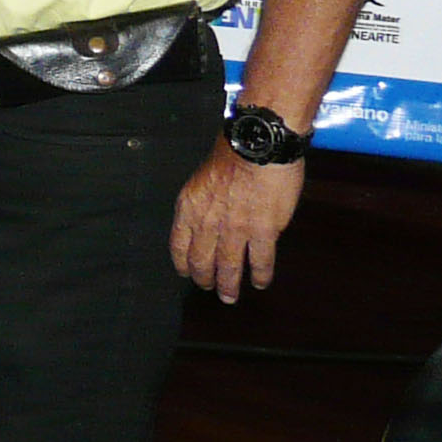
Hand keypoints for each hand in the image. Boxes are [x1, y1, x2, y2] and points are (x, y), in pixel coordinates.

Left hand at [171, 139, 301, 302]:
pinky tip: (260, 282)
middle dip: (204, 279)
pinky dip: (260, 275)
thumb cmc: (232, 153)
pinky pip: (260, 261)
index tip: (186, 273)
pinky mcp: (263, 231)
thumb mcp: (202, 179)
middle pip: (202, 261)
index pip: (179, 245)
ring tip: (230, 297)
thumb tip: (209, 219)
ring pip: (229, 267)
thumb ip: (203, 203)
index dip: (182, 263)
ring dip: (229, 286)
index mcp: (189, 207)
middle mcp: (207, 223)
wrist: (258, 145)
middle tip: (210, 288)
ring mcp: (235, 229)